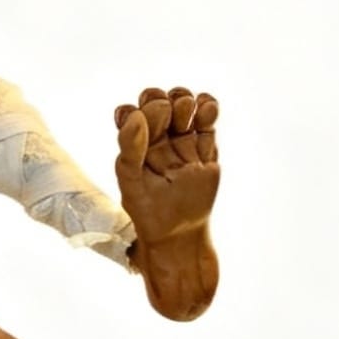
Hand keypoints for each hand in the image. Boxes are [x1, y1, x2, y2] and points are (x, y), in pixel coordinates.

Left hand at [114, 86, 220, 322]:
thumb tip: (135, 115)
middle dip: (162, 102)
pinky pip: (207, 120)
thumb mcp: (131, 180)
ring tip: (187, 114)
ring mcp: (181, 141)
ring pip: (183, 106)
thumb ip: (130, 147)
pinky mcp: (205, 148)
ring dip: (184, 101)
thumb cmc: (147, 211)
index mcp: (133, 144)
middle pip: (158, 102)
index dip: (139, 111)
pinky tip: (207, 107)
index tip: (146, 120)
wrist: (179, 237)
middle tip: (168, 113)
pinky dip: (208, 107)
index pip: (132, 113)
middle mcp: (156, 138)